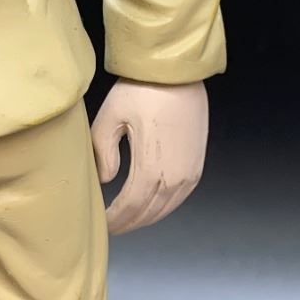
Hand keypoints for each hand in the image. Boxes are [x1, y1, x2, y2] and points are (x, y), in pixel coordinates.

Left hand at [91, 79, 208, 236]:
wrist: (177, 72)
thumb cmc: (142, 90)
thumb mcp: (110, 118)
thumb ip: (103, 153)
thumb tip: (106, 179)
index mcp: (152, 167)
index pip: (131, 207)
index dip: (116, 220)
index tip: (102, 223)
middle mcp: (175, 175)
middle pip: (148, 213)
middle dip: (128, 223)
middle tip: (112, 226)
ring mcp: (190, 171)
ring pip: (166, 208)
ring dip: (146, 217)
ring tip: (128, 219)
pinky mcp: (197, 165)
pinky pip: (179, 197)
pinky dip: (163, 206)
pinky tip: (150, 205)